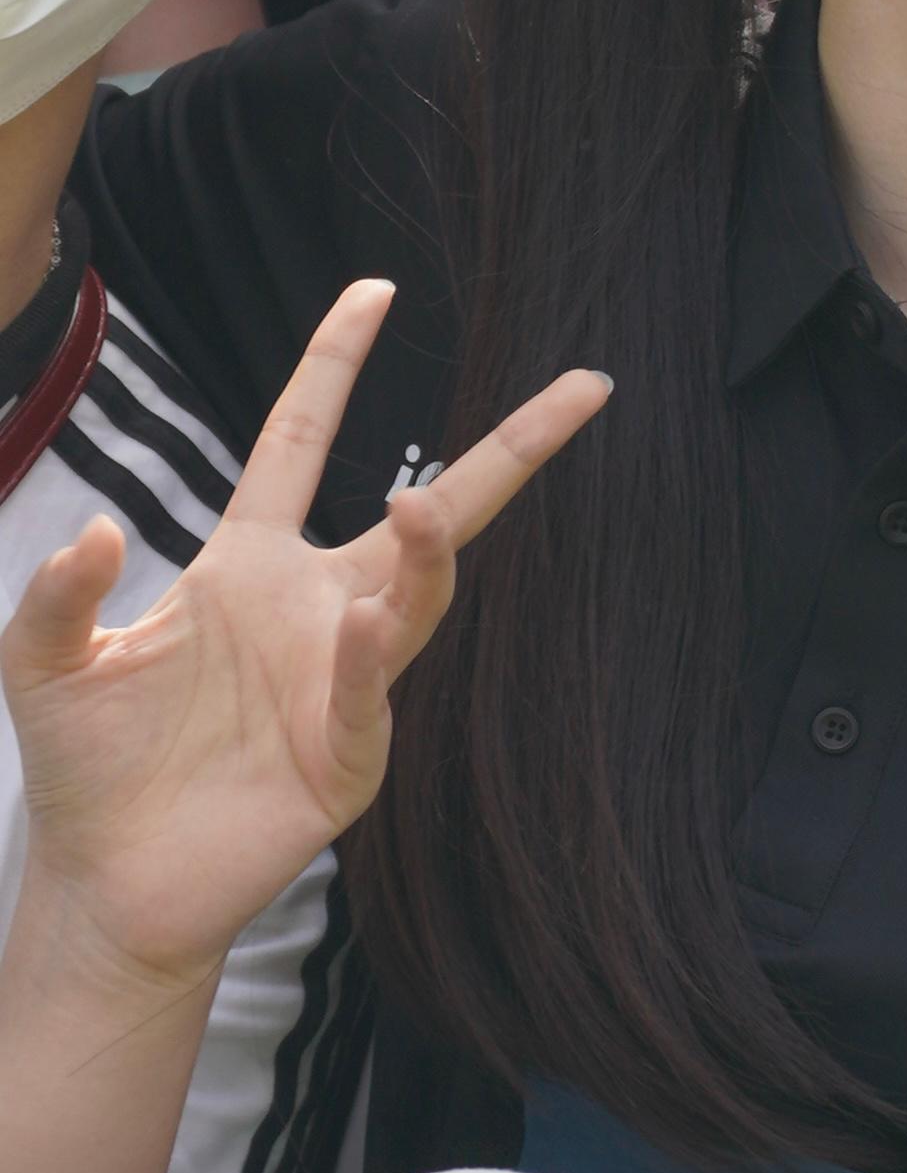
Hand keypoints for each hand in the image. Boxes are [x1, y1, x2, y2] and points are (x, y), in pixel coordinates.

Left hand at [0, 282, 609, 987]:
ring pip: (418, 598)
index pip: (300, 443)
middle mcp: (315, 610)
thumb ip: (60, 589)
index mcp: (247, 569)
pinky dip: (369, 663)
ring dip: (426, 554)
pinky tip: (363, 629)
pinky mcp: (347, 759)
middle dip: (512, 451)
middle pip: (431, 515)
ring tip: (418, 512)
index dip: (334, 366)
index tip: (374, 289)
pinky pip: (371, 697)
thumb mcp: (43, 662)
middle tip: (585, 387)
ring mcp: (344, 684)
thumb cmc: (87, 766)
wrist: (107, 883)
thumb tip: (103, 526)